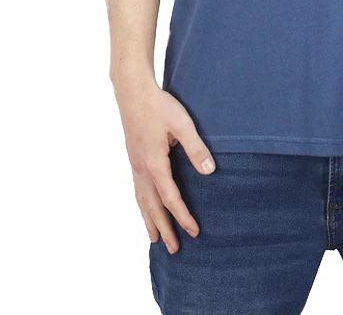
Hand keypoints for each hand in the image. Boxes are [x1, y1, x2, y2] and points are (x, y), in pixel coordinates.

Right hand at [115, 78, 216, 252]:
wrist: (133, 92)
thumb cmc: (159, 106)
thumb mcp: (182, 124)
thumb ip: (196, 148)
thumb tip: (210, 171)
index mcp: (154, 163)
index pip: (170, 198)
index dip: (182, 216)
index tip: (194, 232)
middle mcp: (141, 169)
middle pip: (153, 206)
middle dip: (164, 228)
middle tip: (175, 249)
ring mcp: (135, 165)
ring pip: (142, 200)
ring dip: (150, 221)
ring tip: (155, 239)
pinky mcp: (133, 159)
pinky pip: (137, 190)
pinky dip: (142, 205)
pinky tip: (145, 208)